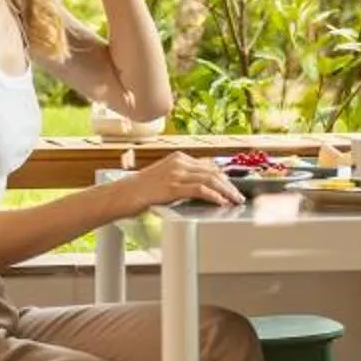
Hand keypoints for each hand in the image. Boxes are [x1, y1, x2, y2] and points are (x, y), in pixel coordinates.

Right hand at [116, 154, 241, 214]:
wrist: (122, 194)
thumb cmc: (141, 190)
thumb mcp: (165, 177)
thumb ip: (182, 178)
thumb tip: (203, 186)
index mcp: (178, 158)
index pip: (209, 165)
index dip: (224, 177)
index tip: (233, 187)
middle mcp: (179, 162)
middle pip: (213, 172)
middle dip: (229, 185)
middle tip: (238, 196)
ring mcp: (176, 173)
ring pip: (210, 179)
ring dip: (226, 191)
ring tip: (235, 200)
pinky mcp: (172, 187)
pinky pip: (199, 189)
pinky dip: (214, 196)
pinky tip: (221, 202)